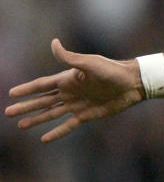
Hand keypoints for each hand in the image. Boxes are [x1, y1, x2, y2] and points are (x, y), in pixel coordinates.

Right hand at [5, 39, 144, 142]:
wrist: (133, 83)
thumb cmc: (112, 70)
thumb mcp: (89, 63)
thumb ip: (70, 58)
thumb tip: (53, 43)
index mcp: (68, 79)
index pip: (42, 85)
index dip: (27, 89)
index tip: (11, 93)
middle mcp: (70, 92)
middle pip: (43, 101)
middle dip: (26, 106)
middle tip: (8, 112)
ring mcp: (78, 105)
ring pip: (51, 114)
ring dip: (37, 119)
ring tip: (21, 125)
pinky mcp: (88, 115)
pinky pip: (68, 125)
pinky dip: (57, 132)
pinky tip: (45, 138)